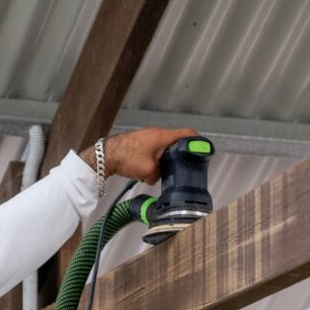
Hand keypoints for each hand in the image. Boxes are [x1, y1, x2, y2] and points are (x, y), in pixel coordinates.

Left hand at [81, 127, 197, 183]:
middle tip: (180, 166)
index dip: (197, 139)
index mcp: (163, 136)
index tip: (203, 146)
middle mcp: (156, 133)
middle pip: (174, 143)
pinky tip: (145, 170)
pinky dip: (151, 159)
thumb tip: (156, 176)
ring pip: (161, 149)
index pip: (186, 133)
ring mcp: (146, 136)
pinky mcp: (138, 142)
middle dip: (176, 156)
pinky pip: (151, 151)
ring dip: (161, 160)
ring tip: (158, 171)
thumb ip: (158, 173)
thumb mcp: (149, 171)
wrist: (106, 155)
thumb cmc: (126, 158)